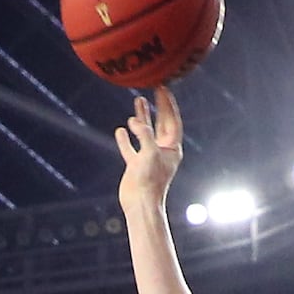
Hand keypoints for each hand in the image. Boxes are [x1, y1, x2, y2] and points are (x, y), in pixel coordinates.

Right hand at [115, 88, 182, 212]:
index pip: (172, 121)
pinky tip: (121, 130)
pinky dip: (126, 139)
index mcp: (172, 149)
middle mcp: (162, 151)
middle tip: (156, 89)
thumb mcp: (149, 153)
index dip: (168, 104)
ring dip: (142, 117)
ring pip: (145, 133)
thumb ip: (144, 134)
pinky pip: (131, 148)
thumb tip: (133, 121)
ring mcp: (148, 158)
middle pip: (161, 124)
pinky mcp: (136, 166)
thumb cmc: (149, 181)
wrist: (140, 204)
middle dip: (158, 107)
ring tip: (138, 100)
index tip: (164, 89)